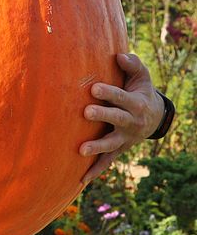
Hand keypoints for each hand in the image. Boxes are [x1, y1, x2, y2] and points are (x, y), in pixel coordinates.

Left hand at [79, 53, 163, 184]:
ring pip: (111, 144)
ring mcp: (125, 138)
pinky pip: (107, 162)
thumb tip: (120, 55)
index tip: (93, 88)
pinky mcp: (118, 150)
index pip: (122, 98)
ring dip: (97, 147)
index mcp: (136, 103)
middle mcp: (131, 122)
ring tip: (81, 150)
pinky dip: (95, 170)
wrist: (154, 117)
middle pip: (116, 119)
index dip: (109, 93)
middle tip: (86, 112)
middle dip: (102, 115)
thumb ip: (132, 65)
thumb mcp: (141, 77)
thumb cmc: (140, 90)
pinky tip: (81, 179)